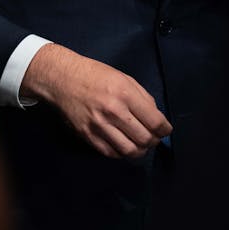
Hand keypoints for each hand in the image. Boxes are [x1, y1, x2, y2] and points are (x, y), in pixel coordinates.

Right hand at [21, 44, 171, 158]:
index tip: (165, 130)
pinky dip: (122, 153)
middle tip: (153, 137)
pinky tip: (123, 144)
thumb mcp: (124, 78)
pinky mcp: (88, 136)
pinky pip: (111, 153)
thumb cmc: (95, 76)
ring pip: (130, 151)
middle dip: (154, 141)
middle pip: (145, 139)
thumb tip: (156, 118)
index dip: (165, 130)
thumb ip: (143, 98)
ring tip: (140, 144)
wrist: (63, 80)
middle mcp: (114, 112)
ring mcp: (100, 126)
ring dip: (140, 150)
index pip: (155, 122)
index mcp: (125, 94)